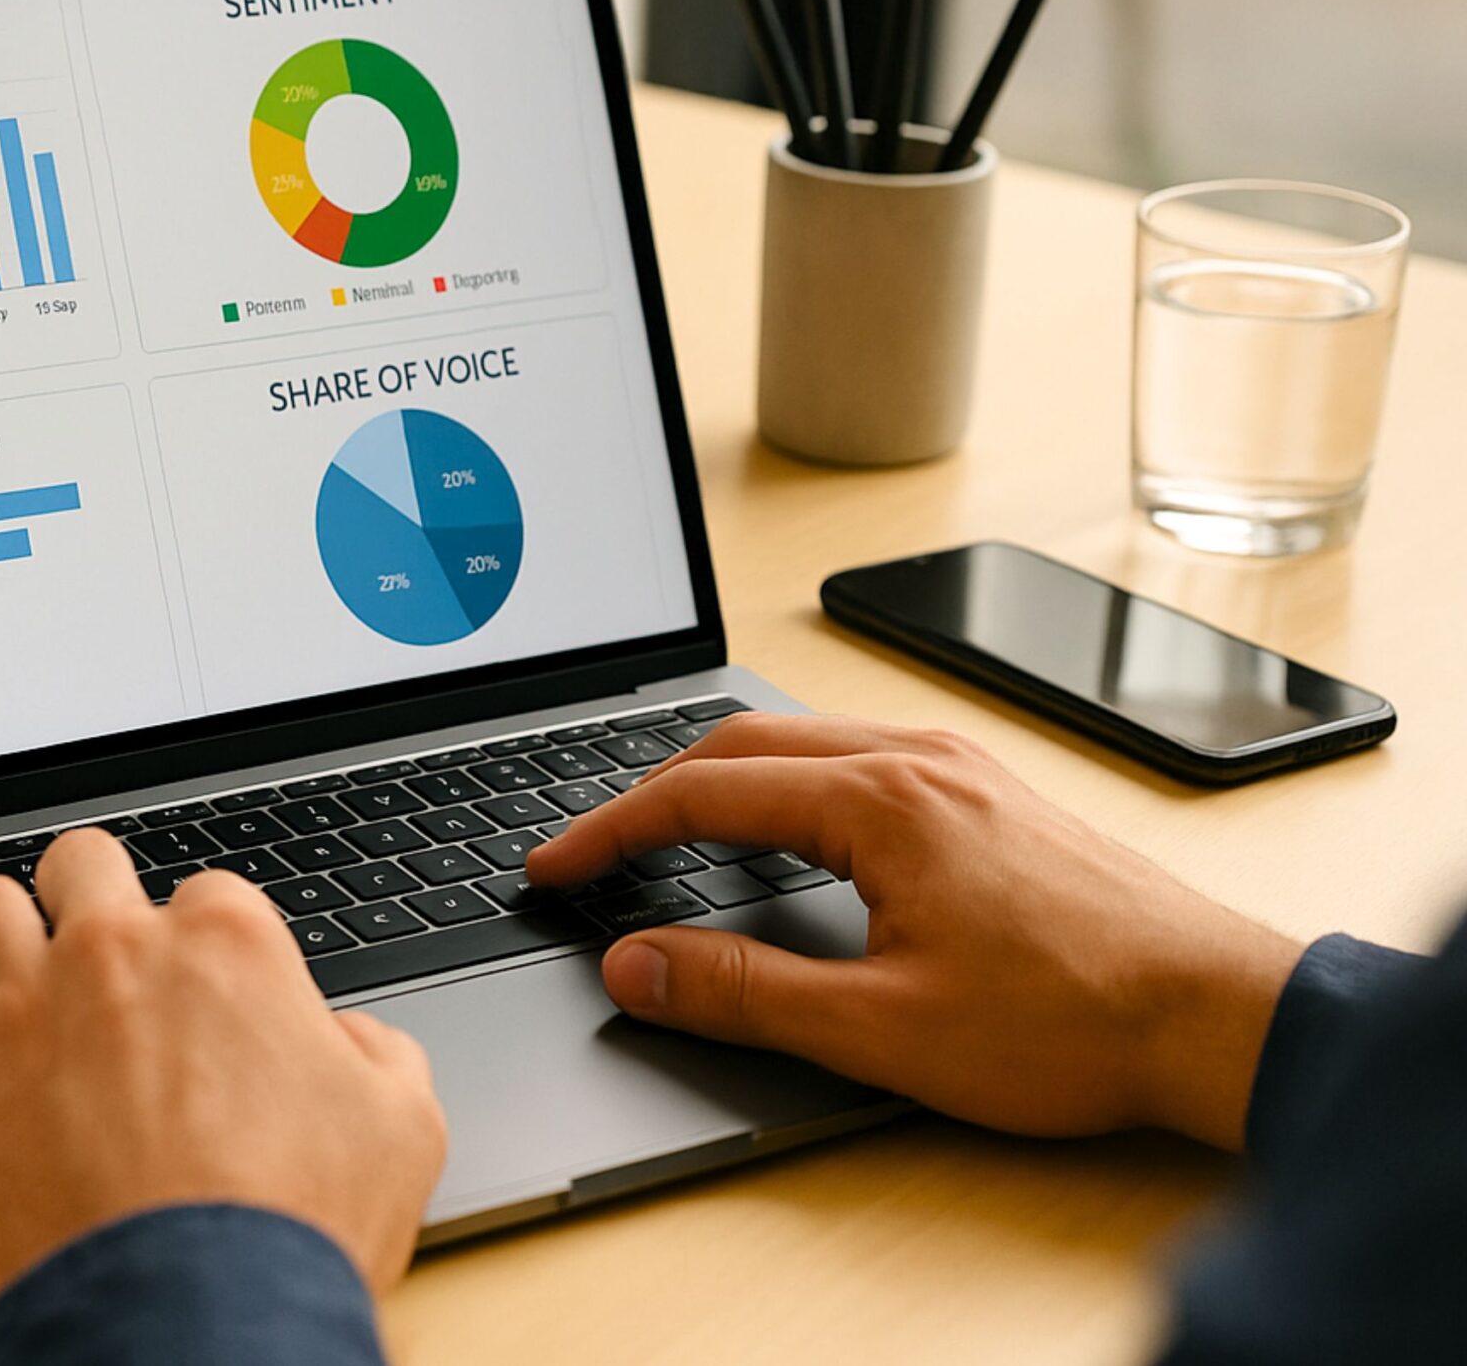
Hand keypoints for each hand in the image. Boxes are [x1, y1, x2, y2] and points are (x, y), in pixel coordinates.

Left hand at [0, 828, 447, 1309]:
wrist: (187, 1314)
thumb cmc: (291, 1226)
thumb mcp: (402, 1130)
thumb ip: (377, 1057)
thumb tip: (349, 1043)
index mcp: (224, 947)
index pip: (208, 894)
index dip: (208, 943)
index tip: (204, 987)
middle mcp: (113, 953)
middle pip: (82, 864)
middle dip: (90, 895)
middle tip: (98, 948)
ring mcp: (21, 1009)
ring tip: (10, 975)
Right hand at [523, 715, 1303, 1148]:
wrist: (1217, 1017)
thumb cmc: (1071, 1022)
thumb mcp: (881, 1029)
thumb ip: (741, 993)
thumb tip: (635, 964)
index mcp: (880, 800)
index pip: (702, 792)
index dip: (610, 830)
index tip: (554, 866)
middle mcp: (917, 759)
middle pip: (742, 743)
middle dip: (651, 793)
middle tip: (594, 852)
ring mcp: (960, 768)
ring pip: (802, 742)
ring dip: (720, 780)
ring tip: (667, 837)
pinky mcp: (990, 794)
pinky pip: (855, 756)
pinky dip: (787, 783)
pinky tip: (785, 832)